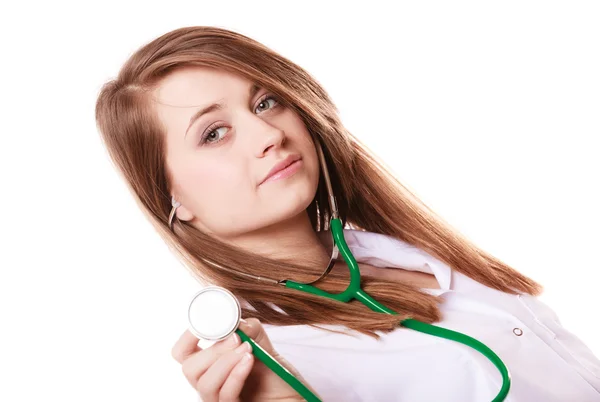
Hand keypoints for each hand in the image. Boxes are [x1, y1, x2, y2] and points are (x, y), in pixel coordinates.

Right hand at [172, 318, 313, 400]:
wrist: (296, 399)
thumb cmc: (278, 378)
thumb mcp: (265, 349)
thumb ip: (251, 332)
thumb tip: (238, 320)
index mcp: (212, 365)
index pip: (183, 353)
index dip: (189, 335)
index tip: (206, 320)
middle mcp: (212, 383)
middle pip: (189, 368)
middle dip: (212, 349)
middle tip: (235, 338)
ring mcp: (220, 399)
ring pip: (204, 383)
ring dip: (226, 361)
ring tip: (248, 349)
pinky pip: (224, 396)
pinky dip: (236, 374)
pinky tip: (249, 360)